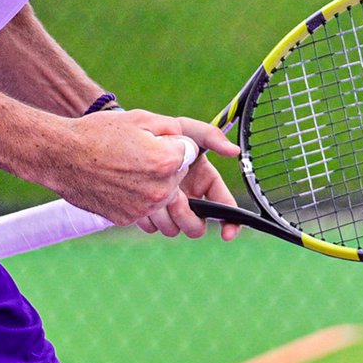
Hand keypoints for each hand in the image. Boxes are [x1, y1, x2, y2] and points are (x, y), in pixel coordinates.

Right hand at [53, 109, 239, 240]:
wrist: (61, 156)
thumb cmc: (99, 133)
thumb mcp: (140, 119)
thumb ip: (174, 129)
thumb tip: (190, 144)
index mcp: (167, 161)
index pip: (190, 153)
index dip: (172, 143)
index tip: (155, 141)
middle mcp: (160, 189)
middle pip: (178, 176)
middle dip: (166, 164)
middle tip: (138, 153)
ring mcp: (144, 207)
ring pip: (164, 194)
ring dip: (154, 182)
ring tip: (128, 168)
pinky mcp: (128, 219)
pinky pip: (144, 207)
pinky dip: (136, 195)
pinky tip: (116, 181)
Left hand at [134, 115, 242, 241]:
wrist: (128, 142)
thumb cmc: (162, 134)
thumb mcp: (186, 129)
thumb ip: (211, 136)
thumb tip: (235, 150)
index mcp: (204, 182)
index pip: (224, 207)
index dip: (230, 222)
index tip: (227, 234)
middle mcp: (189, 199)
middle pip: (197, 226)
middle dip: (188, 217)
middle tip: (175, 199)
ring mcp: (168, 208)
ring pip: (174, 229)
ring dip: (166, 217)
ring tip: (154, 195)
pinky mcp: (149, 214)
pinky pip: (153, 228)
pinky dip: (148, 219)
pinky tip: (141, 199)